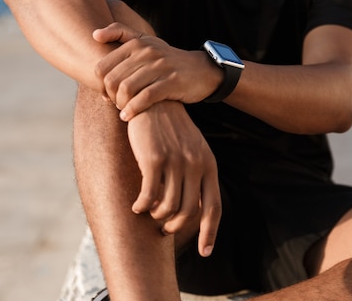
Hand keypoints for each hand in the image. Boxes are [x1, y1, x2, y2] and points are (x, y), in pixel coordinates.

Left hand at [93, 22, 220, 120]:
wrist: (202, 70)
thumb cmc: (167, 60)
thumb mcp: (146, 41)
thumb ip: (121, 33)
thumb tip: (94, 35)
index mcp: (136, 43)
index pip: (102, 67)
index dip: (100, 85)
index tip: (107, 94)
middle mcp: (146, 52)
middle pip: (112, 80)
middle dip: (110, 97)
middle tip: (116, 104)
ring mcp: (160, 66)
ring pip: (126, 89)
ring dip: (121, 105)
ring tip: (124, 110)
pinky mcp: (172, 81)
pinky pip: (144, 98)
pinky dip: (132, 110)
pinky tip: (129, 116)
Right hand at [127, 100, 221, 256]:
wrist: (153, 100)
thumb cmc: (170, 128)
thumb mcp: (191, 148)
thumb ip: (195, 174)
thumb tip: (191, 208)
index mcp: (209, 164)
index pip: (214, 207)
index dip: (209, 233)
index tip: (205, 252)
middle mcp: (196, 164)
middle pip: (188, 213)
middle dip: (174, 227)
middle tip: (163, 229)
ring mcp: (175, 161)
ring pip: (167, 207)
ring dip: (156, 216)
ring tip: (148, 212)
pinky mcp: (153, 158)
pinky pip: (149, 194)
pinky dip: (142, 206)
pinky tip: (136, 206)